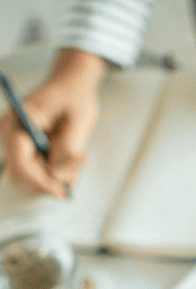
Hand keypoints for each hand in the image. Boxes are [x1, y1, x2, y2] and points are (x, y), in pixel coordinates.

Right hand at [0, 48, 104, 195]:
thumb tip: (59, 176)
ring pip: (33, 177)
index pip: (20, 164)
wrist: (72, 87)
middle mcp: (11, 134)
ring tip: (79, 154)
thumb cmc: (74, 97)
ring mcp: (17, 143)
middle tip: (77, 165)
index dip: (41, 182)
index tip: (62, 190)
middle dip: (51, 179)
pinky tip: (72, 155)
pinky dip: (58, 171)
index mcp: (17, 124)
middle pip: (23, 176)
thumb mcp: (79, 122)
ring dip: (58, 175)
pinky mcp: (26, 149)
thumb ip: (68, 149)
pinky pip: (41, 172)